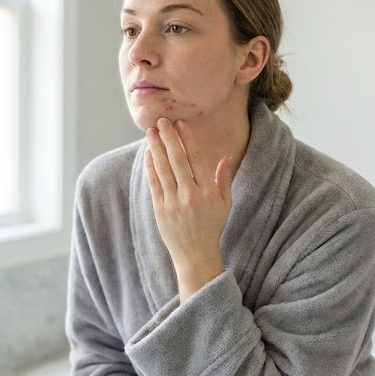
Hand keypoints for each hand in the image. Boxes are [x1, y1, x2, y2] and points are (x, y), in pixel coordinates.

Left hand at [145, 118, 234, 300]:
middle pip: (176, 160)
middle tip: (161, 121)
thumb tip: (226, 156)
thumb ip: (224, 179)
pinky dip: (150, 166)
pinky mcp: (160, 209)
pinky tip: (148, 153)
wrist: (195, 254)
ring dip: (155, 148)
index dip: (187, 139)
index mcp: (207, 191)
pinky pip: (154, 183)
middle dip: (168, 138)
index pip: (196, 159)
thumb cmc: (211, 227)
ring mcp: (173, 202)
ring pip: (162, 169)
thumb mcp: (224, 203)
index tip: (180, 123)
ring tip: (151, 132)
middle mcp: (189, 195)